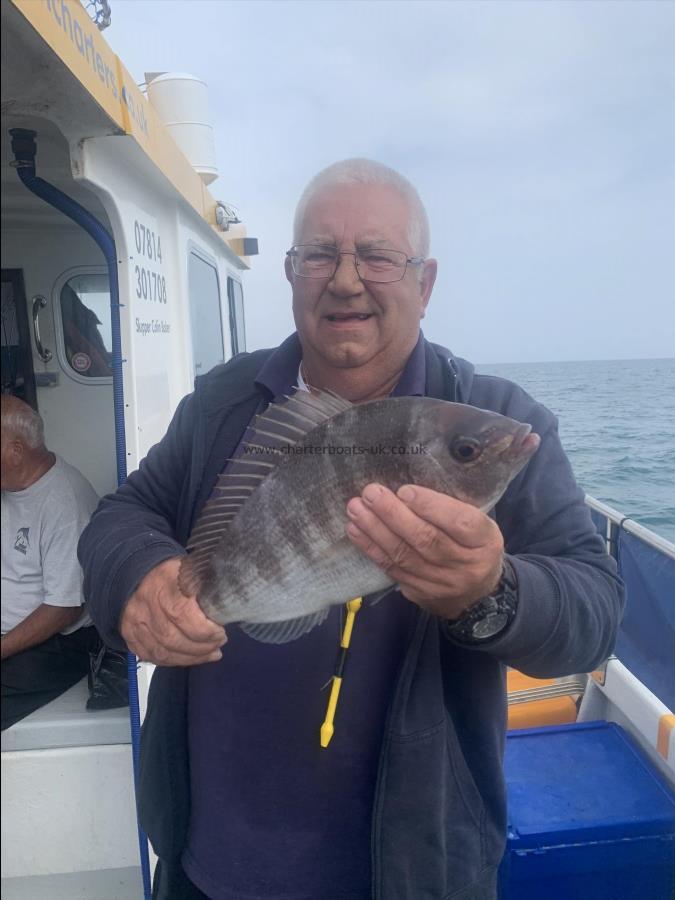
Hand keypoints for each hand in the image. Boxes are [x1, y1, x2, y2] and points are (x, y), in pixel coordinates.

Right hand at [120, 558, 226, 665]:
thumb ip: (207, 585)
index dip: (204, 631)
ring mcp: (134, 621)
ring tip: (210, 653)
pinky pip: (153, 657)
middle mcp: (145, 603)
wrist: (138, 575)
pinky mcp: (129, 635)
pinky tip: (191, 658)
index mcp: (164, 581)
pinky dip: (175, 661)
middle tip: (218, 643)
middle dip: (201, 647)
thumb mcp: (192, 568)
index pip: (182, 614)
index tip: (220, 632)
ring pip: (163, 652)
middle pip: (172, 638)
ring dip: (191, 657)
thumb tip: (228, 606)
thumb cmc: (173, 574)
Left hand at [346, 484, 503, 619]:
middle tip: (371, 494)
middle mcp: (467, 566)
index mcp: (485, 541)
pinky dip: (372, 549)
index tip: (405, 490)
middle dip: (393, 514)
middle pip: (426, 539)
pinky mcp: (422, 594)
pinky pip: (393, 570)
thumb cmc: (473, 546)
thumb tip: (407, 489)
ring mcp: (443, 584)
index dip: (431, 506)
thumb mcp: (479, 525)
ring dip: (375, 530)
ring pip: (405, 556)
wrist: (478, 595)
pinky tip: (356, 531)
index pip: (460, 522)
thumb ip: (452, 508)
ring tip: (356, 509)